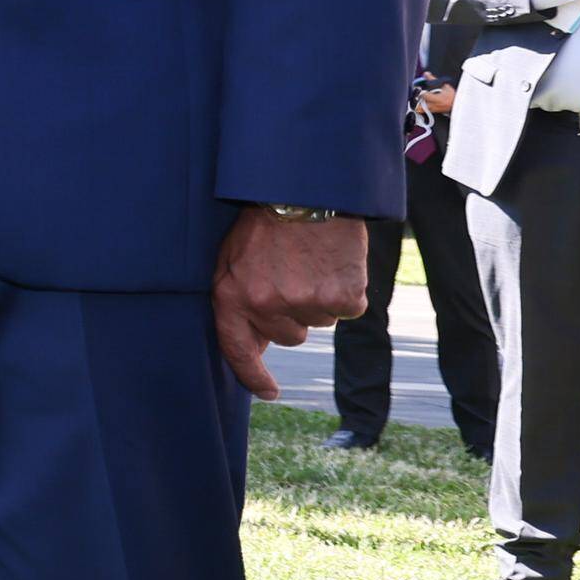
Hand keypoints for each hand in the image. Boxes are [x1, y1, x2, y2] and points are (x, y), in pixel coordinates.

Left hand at [210, 205, 368, 398]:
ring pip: (319, 321)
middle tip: (293, 273)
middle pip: (290, 336)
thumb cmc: (265, 222)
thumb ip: (238, 298)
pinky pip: (348, 308)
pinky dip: (347, 290)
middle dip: (293, 313)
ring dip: (319, 298)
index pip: (238, 350)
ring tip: (310, 261)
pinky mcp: (341, 298)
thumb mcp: (232, 258)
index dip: (252, 376)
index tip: (268, 392)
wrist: (305, 187)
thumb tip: (255, 342)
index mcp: (231, 297)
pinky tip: (335, 263)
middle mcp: (265, 306)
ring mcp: (305, 304)